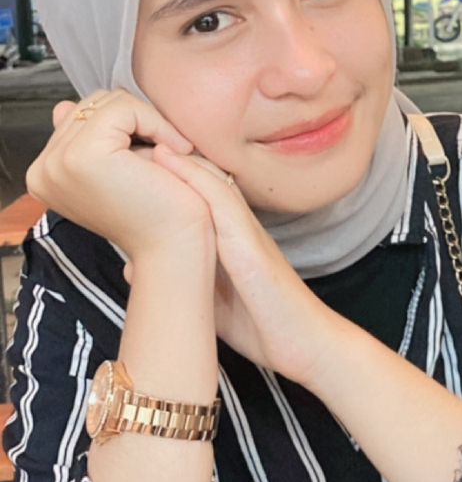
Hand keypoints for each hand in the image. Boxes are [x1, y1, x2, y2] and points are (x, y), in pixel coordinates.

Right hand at [27, 90, 213, 259]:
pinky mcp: (83, 154)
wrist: (173, 246)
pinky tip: (173, 153)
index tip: (147, 159)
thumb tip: (63, 107)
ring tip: (166, 156)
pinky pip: (125, 109)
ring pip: (110, 103)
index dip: (124, 126)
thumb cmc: (156, 211)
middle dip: (134, 119)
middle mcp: (43, 168)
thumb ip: (85, 138)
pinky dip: (157, 124)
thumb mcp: (114, 168)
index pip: (81, 114)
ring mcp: (58, 161)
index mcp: (44, 173)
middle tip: (162, 155)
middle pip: (93, 104)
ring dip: (148, 122)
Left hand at [149, 145, 327, 382]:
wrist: (307, 346)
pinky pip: (222, 203)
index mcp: (229, 239)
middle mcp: (239, 229)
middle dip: (170, 158)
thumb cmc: (263, 327)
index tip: (133, 161)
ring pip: (211, 183)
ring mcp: (247, 234)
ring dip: (179, 159)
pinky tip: (170, 160)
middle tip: (134, 137)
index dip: (169, 175)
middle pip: (204, 181)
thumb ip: (180, 279)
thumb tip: (133, 266)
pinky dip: (195, 179)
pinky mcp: (251, 247)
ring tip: (146, 134)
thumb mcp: (210, 300)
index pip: (198, 197)